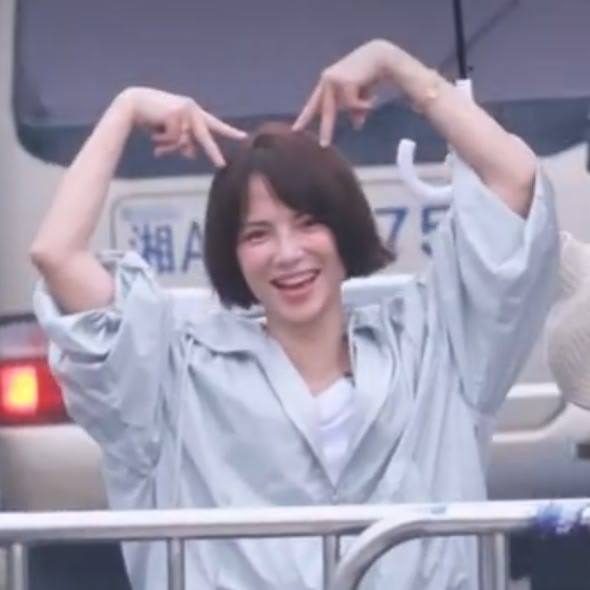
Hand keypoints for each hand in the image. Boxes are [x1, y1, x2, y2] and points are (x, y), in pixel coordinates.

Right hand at [119, 87, 246, 166]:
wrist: (132, 104)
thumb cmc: (151, 118)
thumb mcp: (170, 133)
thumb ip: (183, 142)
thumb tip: (192, 155)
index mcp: (194, 113)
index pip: (214, 124)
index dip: (229, 132)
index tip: (244, 138)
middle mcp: (193, 109)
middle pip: (204, 137)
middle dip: (212, 153)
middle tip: (221, 166)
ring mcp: (185, 110)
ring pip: (183, 142)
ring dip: (169, 146)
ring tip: (155, 137)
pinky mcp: (176, 113)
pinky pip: (173, 138)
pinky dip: (162, 140)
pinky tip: (153, 132)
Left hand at [293, 40, 393, 145]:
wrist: (380, 57)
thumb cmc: (369, 74)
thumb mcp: (359, 95)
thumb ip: (355, 110)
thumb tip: (357, 126)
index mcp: (326, 84)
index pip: (314, 104)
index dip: (305, 117)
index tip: (295, 130)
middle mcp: (326, 81)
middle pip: (325, 111)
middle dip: (327, 129)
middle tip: (323, 145)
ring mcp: (333, 80)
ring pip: (346, 107)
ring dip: (360, 106)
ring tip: (371, 95)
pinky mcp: (343, 81)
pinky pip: (354, 104)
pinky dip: (365, 103)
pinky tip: (372, 94)